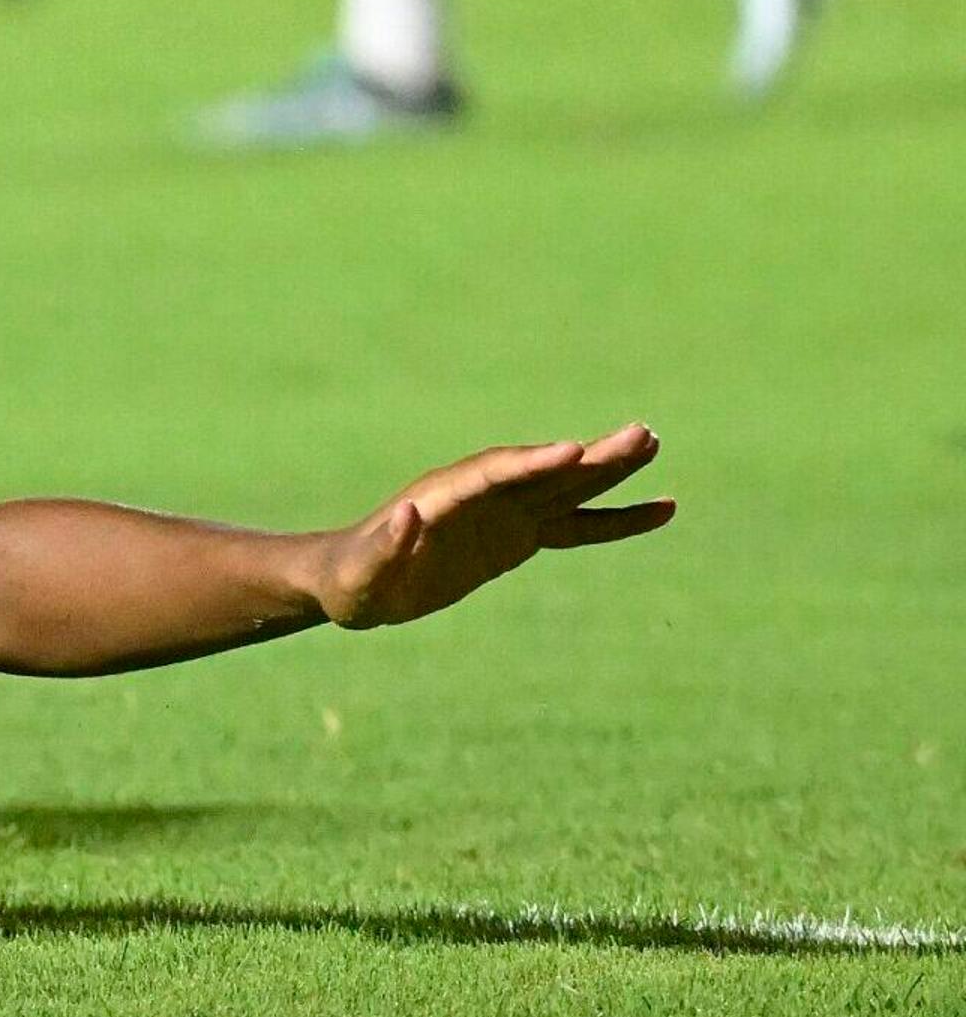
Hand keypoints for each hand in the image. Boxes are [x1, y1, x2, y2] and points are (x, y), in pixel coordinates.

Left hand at [314, 425, 670, 630]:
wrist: (356, 582)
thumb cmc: (354, 578)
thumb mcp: (364, 570)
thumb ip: (387, 545)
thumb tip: (408, 515)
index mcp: (443, 496)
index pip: (495, 473)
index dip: (533, 463)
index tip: (573, 451)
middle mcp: (481, 494)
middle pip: (543, 469)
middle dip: (589, 455)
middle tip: (642, 434)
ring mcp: (505, 512)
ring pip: (568, 487)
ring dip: (609, 469)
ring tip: (654, 445)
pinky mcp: (520, 535)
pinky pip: (579, 525)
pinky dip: (618, 520)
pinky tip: (663, 509)